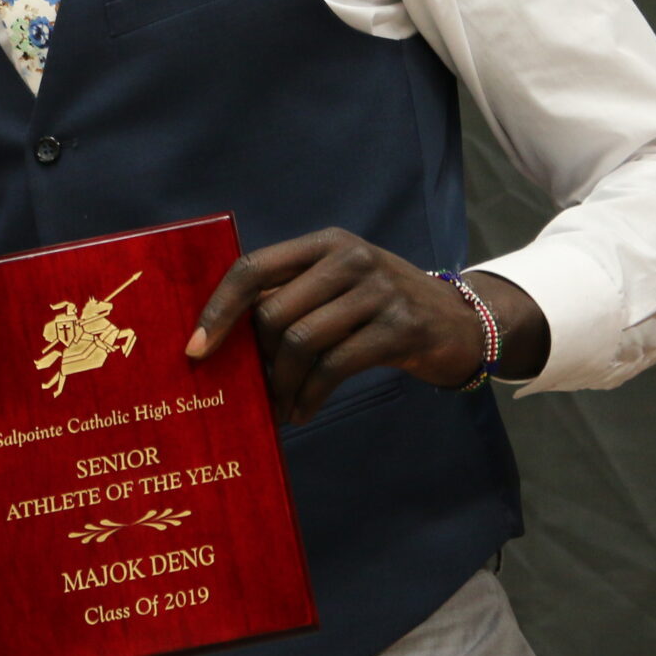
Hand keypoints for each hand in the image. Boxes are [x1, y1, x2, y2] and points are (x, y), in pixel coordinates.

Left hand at [182, 228, 549, 422]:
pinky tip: (302, 412)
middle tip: (256, 388)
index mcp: (323, 243)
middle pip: (274, 312)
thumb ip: (289, 299)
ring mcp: (378, 291)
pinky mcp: (399, 328)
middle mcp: (349, 258)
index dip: (218, 309)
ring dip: (281, 385)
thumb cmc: (379, 308)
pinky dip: (309, 396)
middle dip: (256, 360)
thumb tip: (219, 338)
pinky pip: (334, 367)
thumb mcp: (336, 288)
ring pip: (300, 342)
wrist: (460, 322)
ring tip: (279, 407)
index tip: (194, 348)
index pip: (253, 268)